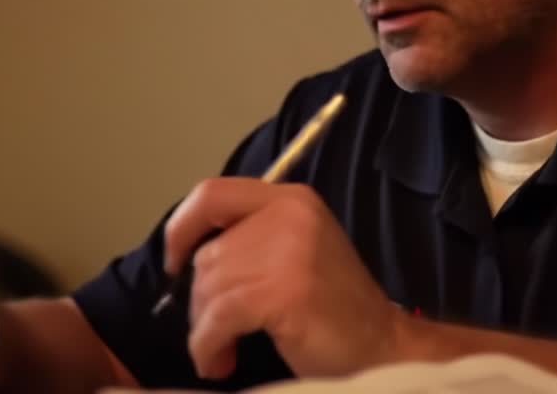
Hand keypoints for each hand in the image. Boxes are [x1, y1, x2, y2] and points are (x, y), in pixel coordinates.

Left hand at [164, 177, 402, 379]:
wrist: (384, 346)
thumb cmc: (334, 308)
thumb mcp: (296, 250)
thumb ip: (251, 239)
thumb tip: (186, 256)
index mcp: (290, 199)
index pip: (212, 194)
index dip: (181, 227)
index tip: (173, 263)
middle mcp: (289, 214)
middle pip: (207, 253)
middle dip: (200, 300)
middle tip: (215, 331)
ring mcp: (290, 251)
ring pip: (209, 288)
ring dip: (205, 329)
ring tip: (220, 351)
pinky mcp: (285, 291)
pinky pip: (220, 317)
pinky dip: (208, 345)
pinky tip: (220, 362)